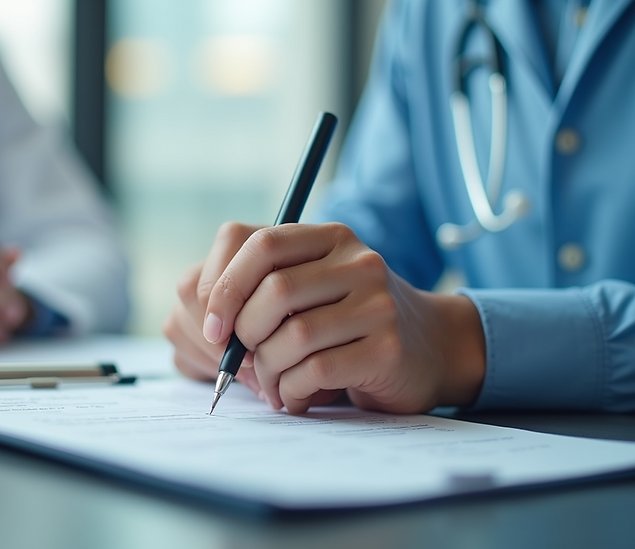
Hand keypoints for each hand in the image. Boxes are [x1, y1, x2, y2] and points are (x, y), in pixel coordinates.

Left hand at [166, 221, 485, 413]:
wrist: (428, 348)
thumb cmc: (346, 322)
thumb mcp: (306, 290)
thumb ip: (258, 292)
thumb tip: (206, 325)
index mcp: (328, 237)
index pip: (259, 243)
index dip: (224, 286)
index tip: (212, 327)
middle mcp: (358, 261)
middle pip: (273, 291)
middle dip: (244, 336)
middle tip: (243, 362)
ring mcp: (377, 302)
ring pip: (292, 336)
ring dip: (267, 371)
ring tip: (271, 385)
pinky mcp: (386, 347)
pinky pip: (316, 371)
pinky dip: (291, 391)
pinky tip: (295, 397)